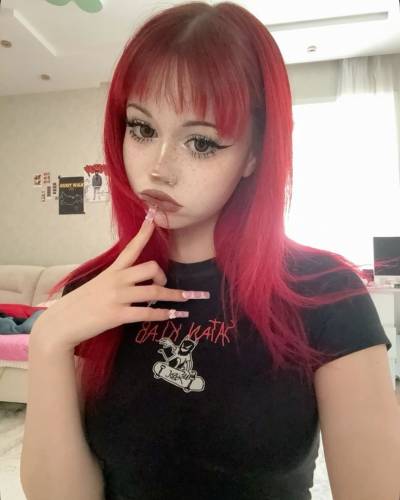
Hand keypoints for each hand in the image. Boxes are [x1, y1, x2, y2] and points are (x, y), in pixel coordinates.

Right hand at [30, 216, 202, 352]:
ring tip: (186, 300)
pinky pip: (147, 312)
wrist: (61, 323)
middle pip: (151, 268)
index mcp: (112, 270)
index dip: (144, 233)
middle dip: (164, 276)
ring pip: (154, 291)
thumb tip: (135, 284)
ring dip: (175, 296)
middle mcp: (116, 280)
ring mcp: (117, 296)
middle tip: (165, 285)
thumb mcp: (97, 285)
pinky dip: (164, 314)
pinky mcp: (117, 314)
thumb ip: (115, 281)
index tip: (154, 218)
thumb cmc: (79, 304)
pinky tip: (173, 314)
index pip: (131, 247)